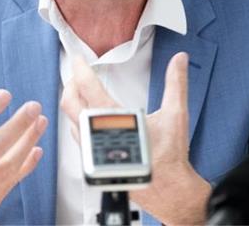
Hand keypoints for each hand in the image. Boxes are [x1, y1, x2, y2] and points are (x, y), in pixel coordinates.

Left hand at [60, 53, 210, 225]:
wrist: (168, 189)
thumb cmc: (169, 157)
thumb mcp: (176, 114)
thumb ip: (176, 83)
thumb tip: (179, 61)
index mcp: (115, 119)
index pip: (88, 87)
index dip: (81, 69)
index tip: (78, 59)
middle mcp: (98, 135)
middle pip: (70, 103)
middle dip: (70, 84)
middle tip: (77, 73)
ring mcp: (93, 150)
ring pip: (71, 121)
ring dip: (72, 103)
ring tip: (79, 92)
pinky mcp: (95, 160)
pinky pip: (78, 137)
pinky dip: (78, 121)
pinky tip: (87, 118)